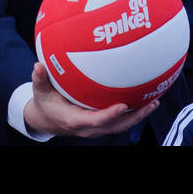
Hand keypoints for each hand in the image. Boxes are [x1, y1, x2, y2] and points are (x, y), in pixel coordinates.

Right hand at [23, 63, 157, 138]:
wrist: (46, 120)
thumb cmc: (44, 103)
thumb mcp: (40, 91)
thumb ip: (40, 79)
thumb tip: (38, 65)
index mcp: (73, 120)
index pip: (95, 121)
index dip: (109, 115)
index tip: (123, 106)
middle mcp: (87, 128)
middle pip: (115, 126)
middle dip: (134, 117)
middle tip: (151, 103)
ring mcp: (95, 128)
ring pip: (120, 125)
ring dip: (138, 116)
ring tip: (154, 101)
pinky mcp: (100, 124)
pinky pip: (119, 121)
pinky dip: (133, 113)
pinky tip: (145, 99)